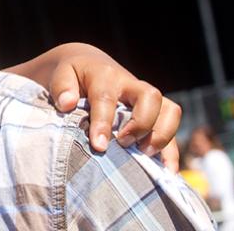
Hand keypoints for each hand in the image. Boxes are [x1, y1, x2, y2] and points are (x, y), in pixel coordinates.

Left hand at [7, 42, 181, 170]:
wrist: (88, 64)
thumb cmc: (73, 74)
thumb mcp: (61, 74)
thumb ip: (62, 87)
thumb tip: (67, 103)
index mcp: (105, 75)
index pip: (107, 98)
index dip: (104, 123)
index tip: (98, 145)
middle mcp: (131, 84)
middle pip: (150, 97)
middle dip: (141, 124)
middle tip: (123, 143)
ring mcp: (146, 98)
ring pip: (170, 109)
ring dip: (162, 135)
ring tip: (144, 156)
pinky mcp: (156, 110)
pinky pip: (172, 126)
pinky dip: (171, 148)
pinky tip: (166, 170)